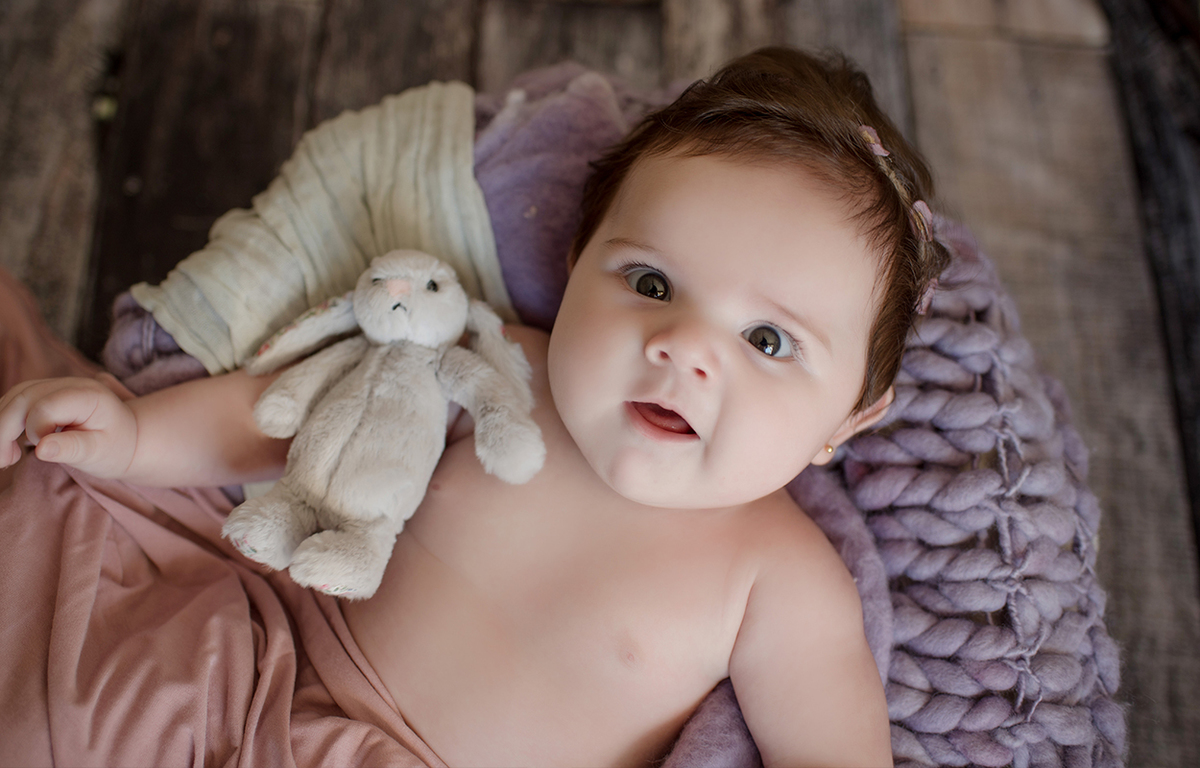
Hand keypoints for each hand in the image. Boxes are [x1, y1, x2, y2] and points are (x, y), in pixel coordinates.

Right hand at [0, 374, 137, 477]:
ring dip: (1, 428)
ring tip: (6, 458)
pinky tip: (11, 447)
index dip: (36, 430)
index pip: (45, 406)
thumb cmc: (115, 447)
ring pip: (13, 398)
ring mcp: (54, 386)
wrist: (127, 437)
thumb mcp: (100, 453)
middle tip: (4, 463)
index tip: (44, 451)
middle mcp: (69, 384)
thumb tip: (42, 449)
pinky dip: (5, 424)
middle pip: (22, 398)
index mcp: (88, 395)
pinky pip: (14, 403)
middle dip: (3, 431)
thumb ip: (72, 449)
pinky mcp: (43, 394)